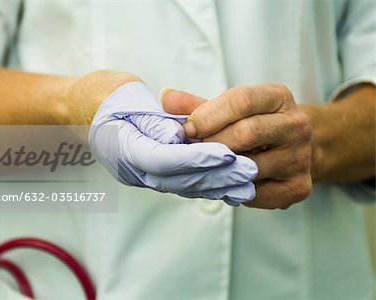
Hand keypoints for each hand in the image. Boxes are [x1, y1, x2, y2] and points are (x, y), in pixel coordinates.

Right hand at [89, 81, 257, 204]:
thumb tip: (179, 137)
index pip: (163, 158)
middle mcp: (132, 170)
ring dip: (216, 185)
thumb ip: (153, 120)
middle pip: (177, 178)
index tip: (226, 153)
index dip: (196, 157)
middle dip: (215, 175)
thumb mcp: (125, 97)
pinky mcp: (154, 175)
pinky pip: (182, 183)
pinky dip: (207, 184)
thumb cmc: (107, 97)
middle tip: (248, 170)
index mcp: (121, 148)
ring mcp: (142, 176)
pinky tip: (231, 186)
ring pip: (182, 186)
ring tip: (247, 182)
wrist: (88, 109)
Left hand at [162, 83, 311, 208]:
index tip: (187, 130)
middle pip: (247, 133)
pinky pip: (256, 194)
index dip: (208, 116)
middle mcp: (297, 125)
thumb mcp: (227, 109)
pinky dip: (234, 190)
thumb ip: (196, 105)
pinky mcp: (299, 187)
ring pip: (250, 167)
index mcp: (278, 97)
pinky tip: (226, 182)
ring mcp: (301, 158)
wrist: (289, 149)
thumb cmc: (250, 125)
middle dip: (212, 144)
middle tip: (193, 152)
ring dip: (220, 170)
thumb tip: (166, 98)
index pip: (241, 100)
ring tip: (206, 168)